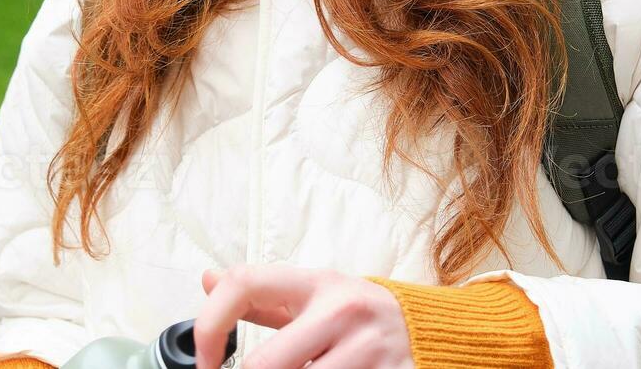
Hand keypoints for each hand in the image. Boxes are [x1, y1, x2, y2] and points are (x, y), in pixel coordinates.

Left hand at [196, 263, 415, 368]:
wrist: (435, 332)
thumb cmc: (362, 315)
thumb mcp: (317, 296)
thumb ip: (263, 296)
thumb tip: (208, 280)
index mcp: (320, 284)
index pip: (244, 284)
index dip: (208, 325)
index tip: (205, 362)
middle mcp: (343, 312)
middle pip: (265, 364)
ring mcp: (369, 349)